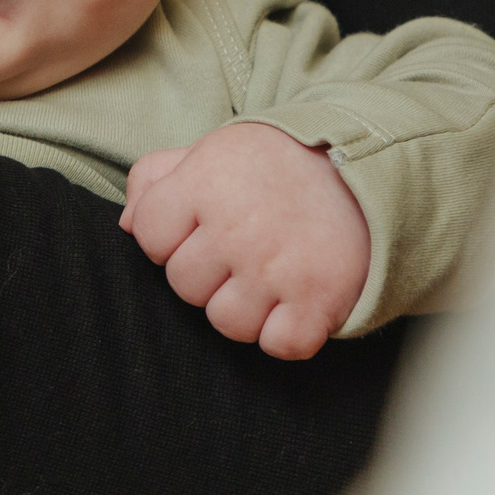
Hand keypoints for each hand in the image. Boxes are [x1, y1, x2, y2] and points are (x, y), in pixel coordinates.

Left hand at [119, 121, 369, 360]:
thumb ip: (156, 178)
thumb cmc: (278, 160)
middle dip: (207, 272)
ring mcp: (277, 268)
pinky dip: (286, 333)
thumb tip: (126, 225)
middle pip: (184, 286)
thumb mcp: (213, 149)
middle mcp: (237, 228)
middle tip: (241, 248)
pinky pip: (279, 345)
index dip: (169, 235)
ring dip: (244, 307)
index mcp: (205, 183)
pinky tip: (294, 303)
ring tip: (268, 276)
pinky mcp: (319, 298)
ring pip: (226, 322)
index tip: (201, 224)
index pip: (147, 235)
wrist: (369, 159)